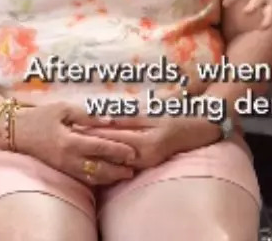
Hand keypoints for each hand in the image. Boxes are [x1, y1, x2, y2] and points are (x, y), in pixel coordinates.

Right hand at [11, 102, 136, 185]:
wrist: (14, 131)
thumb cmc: (40, 116)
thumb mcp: (64, 109)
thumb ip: (87, 115)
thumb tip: (110, 120)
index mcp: (69, 141)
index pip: (100, 148)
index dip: (118, 151)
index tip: (133, 153)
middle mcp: (66, 158)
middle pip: (97, 169)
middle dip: (117, 171)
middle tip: (132, 171)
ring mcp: (62, 166)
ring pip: (89, 177)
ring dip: (108, 178)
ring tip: (124, 175)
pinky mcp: (59, 170)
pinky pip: (80, 178)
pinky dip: (95, 179)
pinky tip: (105, 177)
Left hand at [79, 114, 220, 169]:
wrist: (203, 128)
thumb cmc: (182, 113)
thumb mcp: (157, 109)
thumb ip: (132, 113)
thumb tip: (104, 115)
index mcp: (150, 136)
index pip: (116, 131)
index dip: (95, 126)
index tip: (76, 121)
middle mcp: (147, 152)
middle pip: (112, 146)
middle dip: (91, 138)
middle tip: (68, 131)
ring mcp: (147, 160)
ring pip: (115, 155)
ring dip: (97, 148)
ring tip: (76, 140)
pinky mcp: (146, 164)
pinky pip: (123, 161)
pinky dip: (109, 154)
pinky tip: (95, 149)